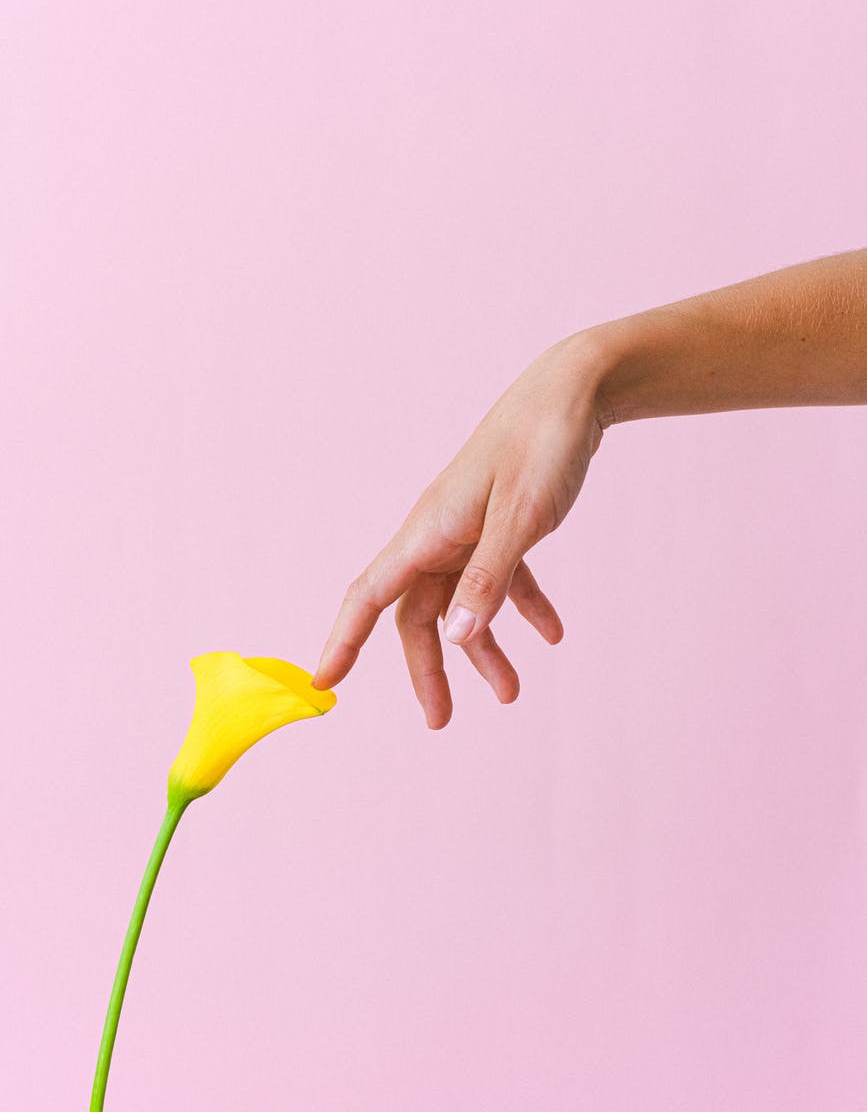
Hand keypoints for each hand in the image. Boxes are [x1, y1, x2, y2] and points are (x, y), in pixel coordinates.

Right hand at [312, 331, 608, 726]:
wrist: (574, 392)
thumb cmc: (541, 445)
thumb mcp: (520, 517)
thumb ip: (489, 580)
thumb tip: (456, 637)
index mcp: (429, 531)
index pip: (370, 596)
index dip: (343, 640)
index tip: (321, 681)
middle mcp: (439, 534)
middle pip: (419, 615)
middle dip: (428, 669)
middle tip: (441, 720)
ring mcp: (469, 530)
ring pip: (462, 604)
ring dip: (483, 648)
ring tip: (512, 692)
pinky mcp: (500, 524)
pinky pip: (501, 579)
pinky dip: (523, 608)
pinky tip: (553, 633)